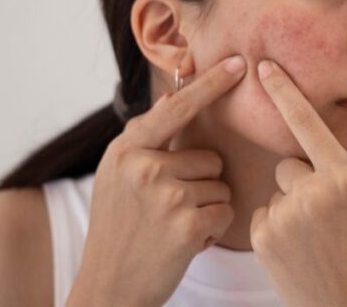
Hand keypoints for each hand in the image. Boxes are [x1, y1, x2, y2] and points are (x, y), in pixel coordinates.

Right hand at [67, 55, 246, 306]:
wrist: (108, 286)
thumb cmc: (117, 229)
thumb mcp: (115, 177)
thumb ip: (143, 139)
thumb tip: (171, 97)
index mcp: (127, 150)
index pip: (177, 108)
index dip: (210, 84)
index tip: (237, 63)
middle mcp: (145, 167)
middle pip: (209, 157)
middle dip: (200, 184)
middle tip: (169, 210)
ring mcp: (166, 196)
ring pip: (220, 185)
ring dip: (206, 208)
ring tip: (173, 227)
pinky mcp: (187, 225)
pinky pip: (224, 212)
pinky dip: (212, 231)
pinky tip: (184, 244)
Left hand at [249, 59, 346, 306]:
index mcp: (343, 179)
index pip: (307, 124)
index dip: (284, 93)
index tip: (264, 67)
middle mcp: (310, 193)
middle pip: (290, 162)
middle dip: (303, 179)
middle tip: (327, 213)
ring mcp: (284, 216)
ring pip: (277, 190)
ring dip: (291, 204)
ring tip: (314, 235)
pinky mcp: (262, 237)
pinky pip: (263, 213)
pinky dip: (276, 226)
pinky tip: (297, 247)